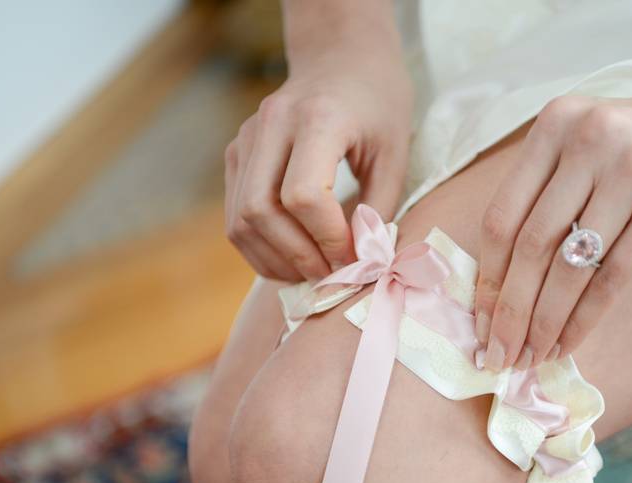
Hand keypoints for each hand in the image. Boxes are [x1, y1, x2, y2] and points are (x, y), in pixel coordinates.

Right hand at [224, 40, 411, 281]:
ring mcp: (245, 139)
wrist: (341, 57)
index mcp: (317, 117)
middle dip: (297, 257)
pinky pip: (235, 217)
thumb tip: (361, 264)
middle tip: (332, 277)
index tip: (354, 258)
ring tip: (314, 274)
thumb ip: (378, 208)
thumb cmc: (377, 104)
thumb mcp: (395, 152)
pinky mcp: (236, 156)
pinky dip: (261, 250)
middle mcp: (270, 125)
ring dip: (275, 261)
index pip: (303, 195)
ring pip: (240, 221)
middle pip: (261, 212)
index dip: (327, 238)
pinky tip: (293, 260)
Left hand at [474, 68, 631, 370]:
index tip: (479, 320)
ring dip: (541, 324)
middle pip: (528, 247)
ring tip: (528, 359)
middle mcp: (587, 143)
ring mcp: (630, 176)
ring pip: (567, 269)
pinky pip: (610, 280)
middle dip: (507, 312)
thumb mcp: (596, 141)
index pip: (502, 216)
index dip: (487, 277)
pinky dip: (582, 321)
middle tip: (496, 356)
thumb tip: (506, 279)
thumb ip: (552, 188)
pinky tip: (566, 344)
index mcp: (557, 124)